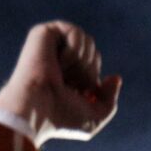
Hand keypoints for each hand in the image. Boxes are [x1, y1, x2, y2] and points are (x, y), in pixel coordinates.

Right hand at [0, 22, 121, 144]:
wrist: (35, 109)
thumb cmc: (59, 118)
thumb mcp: (95, 118)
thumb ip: (110, 101)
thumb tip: (114, 78)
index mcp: (65, 77)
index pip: (93, 67)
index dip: (92, 81)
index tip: (78, 96)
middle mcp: (56, 60)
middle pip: (93, 52)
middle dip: (89, 71)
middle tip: (71, 85)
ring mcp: (49, 46)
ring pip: (87, 40)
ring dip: (82, 62)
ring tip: (64, 74)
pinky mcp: (43, 33)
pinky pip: (75, 32)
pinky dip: (74, 50)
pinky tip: (58, 63)